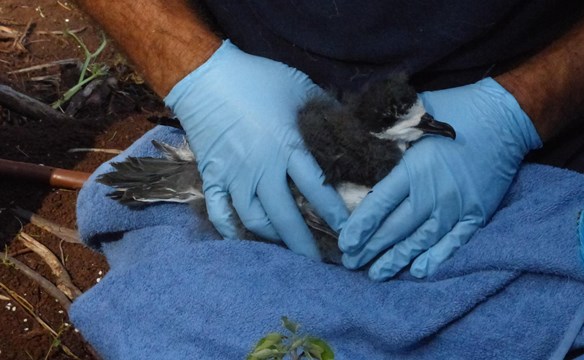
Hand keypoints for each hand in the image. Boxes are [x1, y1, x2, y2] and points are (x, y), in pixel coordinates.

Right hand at [165, 40, 348, 259]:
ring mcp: (234, 177)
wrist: (206, 77)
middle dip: (304, 244)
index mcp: (288, 148)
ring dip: (273, 238)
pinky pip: (219, 213)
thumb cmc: (257, 80)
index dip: (333, 214)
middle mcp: (262, 169)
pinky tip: (244, 240)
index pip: (316, 190)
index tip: (347, 231)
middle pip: (286, 217)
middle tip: (317, 262)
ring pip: (255, 220)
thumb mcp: (300, 86)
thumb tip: (349, 127)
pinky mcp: (212, 177)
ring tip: (286, 247)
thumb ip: (326, 109)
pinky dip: (230, 230)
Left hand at [339, 78, 541, 279]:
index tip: (345, 242)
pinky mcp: (476, 213)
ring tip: (376, 274)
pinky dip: (436, 258)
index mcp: (415, 167)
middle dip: (371, 247)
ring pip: (421, 240)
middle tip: (350, 263)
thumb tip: (358, 141)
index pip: (380, 203)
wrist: (506, 117)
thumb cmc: (457, 110)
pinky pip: (454, 242)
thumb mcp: (417, 116)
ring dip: (396, 259)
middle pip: (396, 227)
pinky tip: (419, 271)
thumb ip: (389, 134)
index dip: (361, 226)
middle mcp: (434, 192)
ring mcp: (457, 206)